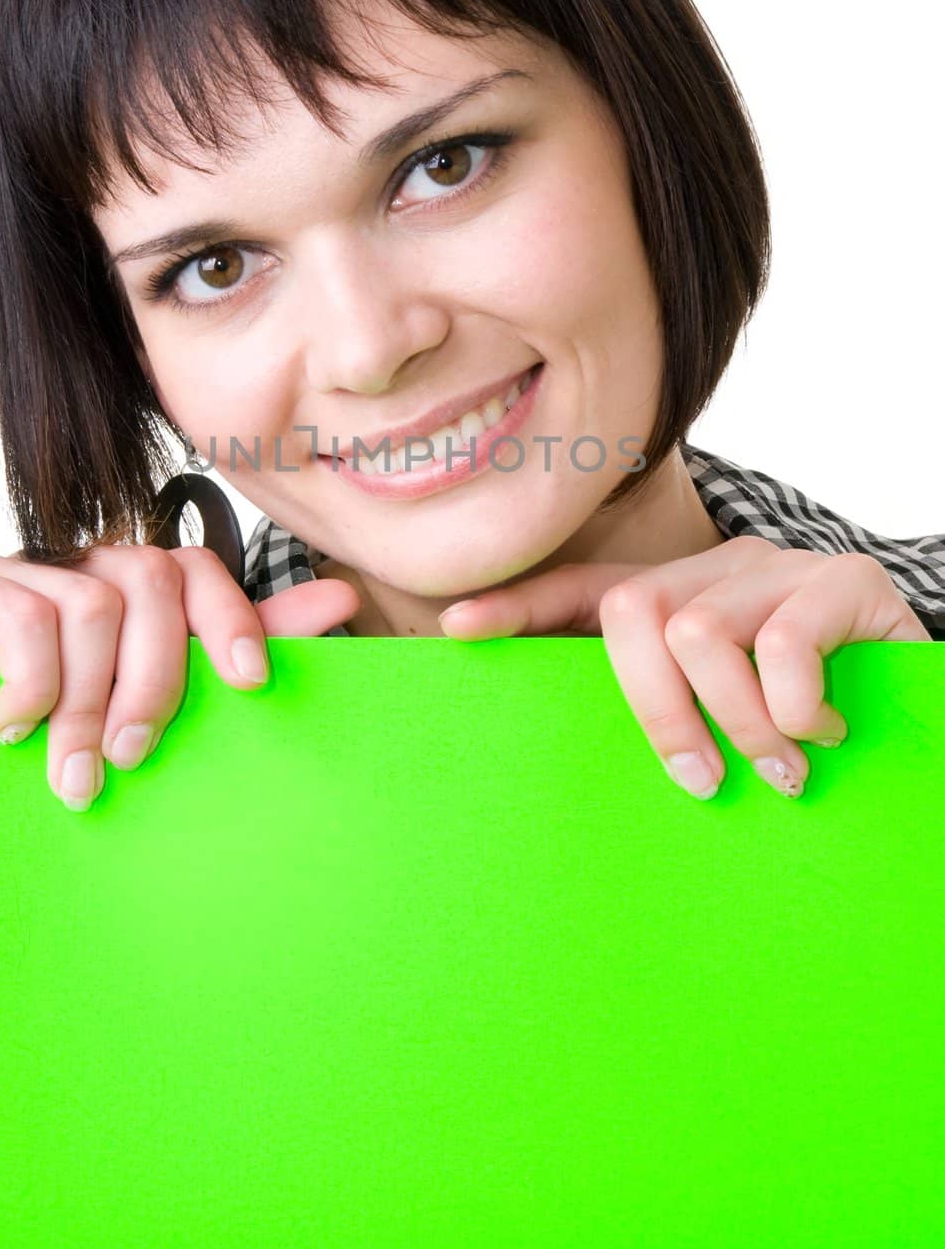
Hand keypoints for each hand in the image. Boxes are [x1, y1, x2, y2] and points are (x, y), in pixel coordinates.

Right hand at [0, 547, 360, 811]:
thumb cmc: (48, 733)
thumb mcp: (142, 700)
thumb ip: (229, 648)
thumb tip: (340, 600)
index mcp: (129, 590)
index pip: (196, 570)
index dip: (233, 615)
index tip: (252, 682)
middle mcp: (78, 566)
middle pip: (152, 581)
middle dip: (153, 681)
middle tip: (131, 757)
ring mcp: (15, 570)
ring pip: (92, 604)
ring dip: (87, 704)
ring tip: (71, 775)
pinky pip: (21, 614)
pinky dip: (31, 682)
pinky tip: (13, 728)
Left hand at [436, 535, 931, 799]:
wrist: (924, 701)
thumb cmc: (815, 715)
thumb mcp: (731, 717)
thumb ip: (672, 718)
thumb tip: (589, 773)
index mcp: (680, 601)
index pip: (585, 590)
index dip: (520, 607)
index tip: (456, 630)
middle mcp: (719, 572)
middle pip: (634, 613)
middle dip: (655, 711)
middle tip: (700, 782)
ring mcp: (779, 571)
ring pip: (700, 633)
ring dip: (735, 723)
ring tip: (781, 768)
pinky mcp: (844, 582)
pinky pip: (786, 643)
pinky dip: (795, 708)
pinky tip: (826, 731)